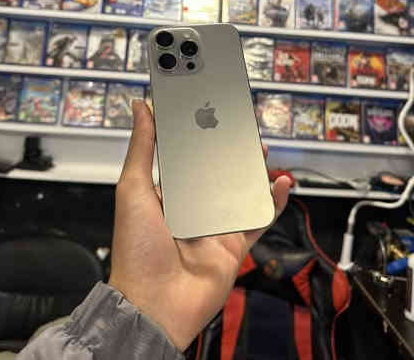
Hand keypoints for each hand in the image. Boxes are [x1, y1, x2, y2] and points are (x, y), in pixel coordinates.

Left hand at [109, 101, 289, 350]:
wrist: (154, 304)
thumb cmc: (136, 249)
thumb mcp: (133, 189)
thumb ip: (142, 147)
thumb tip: (140, 108)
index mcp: (168, 194)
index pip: (188, 158)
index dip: (199, 137)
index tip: (210, 114)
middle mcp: (192, 208)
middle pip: (218, 173)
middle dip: (230, 151)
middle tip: (241, 128)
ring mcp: (215, 226)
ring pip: (241, 192)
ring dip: (254, 171)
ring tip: (259, 149)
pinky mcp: (235, 244)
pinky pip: (259, 220)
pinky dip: (273, 202)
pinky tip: (280, 183)